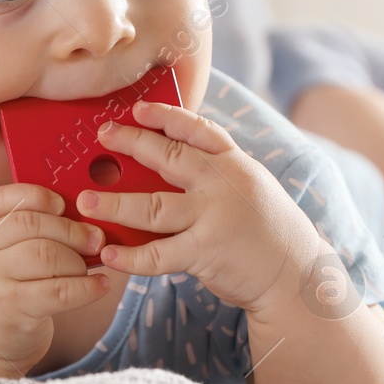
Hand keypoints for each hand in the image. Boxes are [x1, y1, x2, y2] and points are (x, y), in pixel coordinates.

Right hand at [0, 182, 108, 375]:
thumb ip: (24, 233)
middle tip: (95, 238)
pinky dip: (87, 287)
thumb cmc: (0, 292)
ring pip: (45, 254)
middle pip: (30, 224)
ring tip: (91, 266)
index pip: (2, 199)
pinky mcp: (13, 309)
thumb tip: (83, 216)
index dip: (36, 195)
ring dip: (78, 259)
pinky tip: (100, 286)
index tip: (62, 204)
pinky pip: (59, 290)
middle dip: (70, 228)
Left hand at [75, 100, 325, 313]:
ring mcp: (213, 217)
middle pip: (169, 158)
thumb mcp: (250, 187)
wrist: (298, 274)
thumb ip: (214, 173)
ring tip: (86, 200)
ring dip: (115, 203)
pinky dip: (130, 257)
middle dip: (131, 144)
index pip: (198, 130)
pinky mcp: (206, 252)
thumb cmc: (267, 229)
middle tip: (102, 135)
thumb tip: (166, 161)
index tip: (137, 108)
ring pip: (153, 206)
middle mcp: (223, 184)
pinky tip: (108, 254)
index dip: (166, 116)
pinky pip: (159, 254)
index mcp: (234, 164)